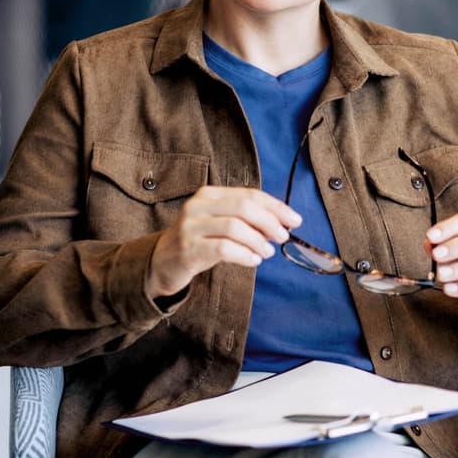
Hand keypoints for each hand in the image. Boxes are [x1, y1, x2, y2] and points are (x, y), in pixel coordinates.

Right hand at [146, 186, 301, 298]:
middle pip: (243, 208)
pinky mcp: (189, 249)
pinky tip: (253, 261)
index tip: (295, 220)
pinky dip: (244, 255)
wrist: (162, 262)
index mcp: (208, 195)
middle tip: (282, 237)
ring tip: (266, 252)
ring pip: (234, 227)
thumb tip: (282, 224)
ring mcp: (190, 227)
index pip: (248, 195)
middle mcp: (197, 206)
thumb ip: (245, 219)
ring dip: (258, 241)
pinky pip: (223, 249)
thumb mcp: (218, 223)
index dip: (275, 207)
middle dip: (269, 222)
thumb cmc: (199, 241)